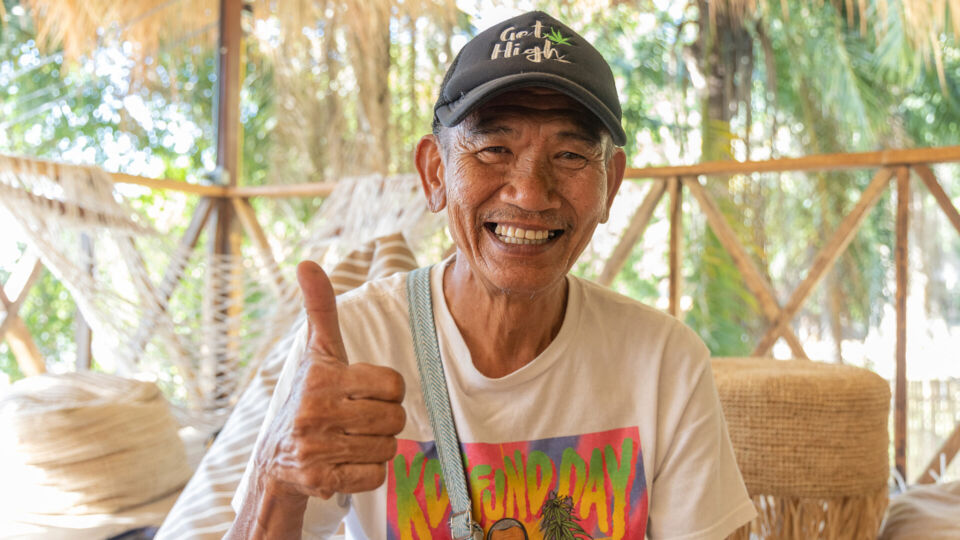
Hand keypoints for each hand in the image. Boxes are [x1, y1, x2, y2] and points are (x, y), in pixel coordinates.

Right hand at [257, 260, 405, 499]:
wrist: (274, 458)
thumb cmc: (309, 396)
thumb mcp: (317, 353)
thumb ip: (320, 309)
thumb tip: (307, 263)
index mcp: (323, 377)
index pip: (394, 385)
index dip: (388, 391)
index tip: (366, 393)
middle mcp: (316, 412)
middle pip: (394, 418)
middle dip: (385, 421)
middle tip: (360, 420)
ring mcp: (315, 449)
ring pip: (387, 449)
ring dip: (376, 447)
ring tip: (350, 440)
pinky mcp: (319, 480)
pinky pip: (375, 477)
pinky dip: (367, 472)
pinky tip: (345, 462)